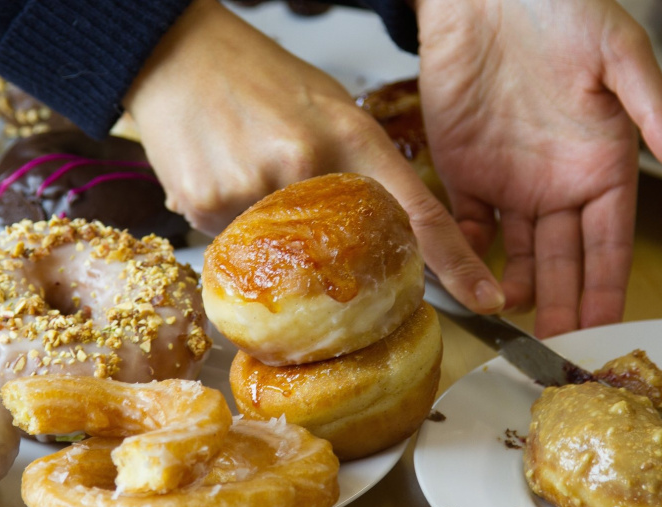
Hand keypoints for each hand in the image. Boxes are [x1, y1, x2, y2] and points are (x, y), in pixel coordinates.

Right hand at [123, 0, 505, 312]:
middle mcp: (307, 165)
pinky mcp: (205, 206)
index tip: (486, 298)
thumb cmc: (255, 75)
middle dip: (327, 252)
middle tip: (298, 213)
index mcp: (350, 136)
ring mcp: (254, 188)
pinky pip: (231, 245)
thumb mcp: (325, 107)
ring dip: (269, 231)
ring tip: (248, 170)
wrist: (175, 53)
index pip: (417, 212)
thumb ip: (353, 164)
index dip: (456, 263)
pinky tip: (223, 176)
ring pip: (277, 252)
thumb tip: (369, 227)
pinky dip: (232, 221)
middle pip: (338, 252)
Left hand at [414, 0, 661, 336]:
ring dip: (515, 289)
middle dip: (562, 304)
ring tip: (512, 324)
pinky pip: (465, 225)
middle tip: (554, 347)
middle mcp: (558, 183)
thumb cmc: (558, 11)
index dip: (607, 287)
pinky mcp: (463, 171)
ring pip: (517, 253)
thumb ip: (652, 113)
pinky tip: (467, 282)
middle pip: (564, 260)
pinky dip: (466, 254)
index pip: (610, 243)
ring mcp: (509, 181)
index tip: (604, 328)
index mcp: (602, 165)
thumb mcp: (618, 55)